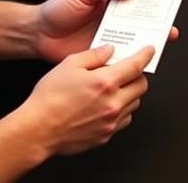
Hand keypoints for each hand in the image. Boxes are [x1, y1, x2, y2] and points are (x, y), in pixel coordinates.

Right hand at [22, 44, 151, 154]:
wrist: (37, 130)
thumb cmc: (49, 98)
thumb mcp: (70, 64)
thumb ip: (94, 55)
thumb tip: (109, 50)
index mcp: (105, 82)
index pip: (136, 66)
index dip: (145, 55)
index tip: (149, 51)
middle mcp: (112, 103)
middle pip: (141, 86)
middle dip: (138, 75)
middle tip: (128, 69)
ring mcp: (110, 122)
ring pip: (135, 104)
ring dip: (130, 93)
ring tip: (115, 87)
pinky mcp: (105, 136)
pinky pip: (124, 120)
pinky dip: (122, 110)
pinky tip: (108, 104)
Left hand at [34, 0, 178, 62]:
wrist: (37, 35)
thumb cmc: (57, 10)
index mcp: (109, 4)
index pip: (134, 3)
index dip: (150, 6)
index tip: (165, 9)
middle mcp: (110, 23)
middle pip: (138, 25)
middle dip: (155, 29)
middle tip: (169, 33)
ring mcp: (106, 41)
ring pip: (130, 44)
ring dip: (142, 47)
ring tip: (155, 50)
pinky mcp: (98, 59)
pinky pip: (116, 61)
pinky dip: (125, 63)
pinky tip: (133, 65)